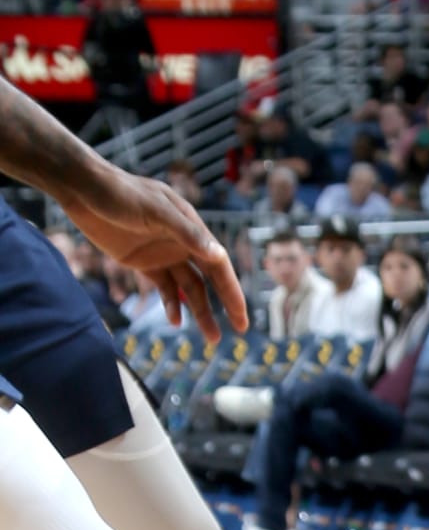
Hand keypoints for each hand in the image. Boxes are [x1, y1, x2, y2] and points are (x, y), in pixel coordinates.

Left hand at [62, 171, 246, 340]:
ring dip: (199, 311)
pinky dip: (170, 304)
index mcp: (192, 228)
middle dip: (224, 306)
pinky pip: (163, 288)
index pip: (219, 266)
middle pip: (209, 280)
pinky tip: (174, 321)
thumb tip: (219, 255)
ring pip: (189, 289)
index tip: (241, 317)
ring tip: (211, 338)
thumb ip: (187, 233)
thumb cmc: (123, 193)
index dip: (232, 293)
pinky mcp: (143, 263)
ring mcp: (164, 255)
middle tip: (239, 331)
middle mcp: (183, 243)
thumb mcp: (156, 211)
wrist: (85, 191)